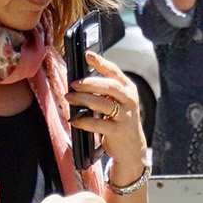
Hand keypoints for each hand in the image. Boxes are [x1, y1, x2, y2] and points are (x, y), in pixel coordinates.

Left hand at [69, 51, 147, 170]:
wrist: (132, 148)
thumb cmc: (120, 121)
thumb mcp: (117, 102)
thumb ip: (105, 91)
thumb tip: (80, 80)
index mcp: (128, 89)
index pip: (114, 71)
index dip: (100, 62)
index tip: (87, 54)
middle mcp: (129, 100)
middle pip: (109, 86)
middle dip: (89, 82)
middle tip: (73, 83)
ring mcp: (125, 116)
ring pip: (103, 103)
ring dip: (83, 99)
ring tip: (69, 97)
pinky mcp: (118, 131)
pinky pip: (98, 124)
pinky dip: (84, 121)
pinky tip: (74, 120)